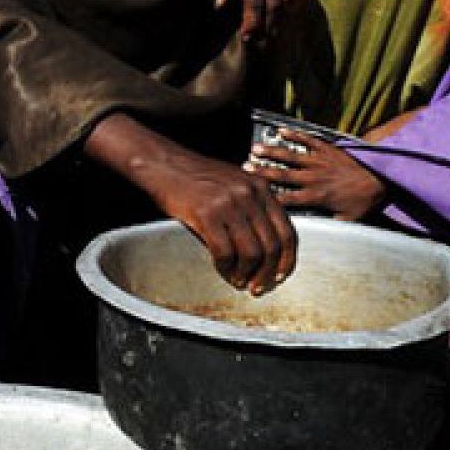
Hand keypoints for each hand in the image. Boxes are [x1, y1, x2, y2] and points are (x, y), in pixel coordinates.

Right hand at [87, 113, 296, 294]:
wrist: (162, 164)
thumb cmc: (194, 176)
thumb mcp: (234, 183)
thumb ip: (253, 207)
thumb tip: (264, 247)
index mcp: (261, 187)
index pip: (288, 232)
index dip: (286, 260)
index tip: (279, 275)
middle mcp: (250, 194)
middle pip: (272, 246)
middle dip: (267, 273)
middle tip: (257, 286)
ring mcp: (229, 204)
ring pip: (251, 253)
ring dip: (245, 273)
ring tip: (237, 280)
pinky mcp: (206, 214)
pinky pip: (224, 252)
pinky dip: (225, 267)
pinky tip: (221, 269)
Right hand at [247, 130, 385, 221]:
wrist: (382, 181)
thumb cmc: (363, 203)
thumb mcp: (346, 220)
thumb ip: (326, 224)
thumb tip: (311, 232)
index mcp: (316, 197)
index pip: (287, 199)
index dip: (269, 199)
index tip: (252, 198)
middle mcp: (314, 178)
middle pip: (283, 175)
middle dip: (263, 172)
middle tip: (245, 168)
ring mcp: (320, 162)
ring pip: (292, 156)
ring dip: (273, 152)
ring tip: (255, 149)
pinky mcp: (327, 150)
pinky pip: (308, 140)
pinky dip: (295, 134)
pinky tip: (281, 130)